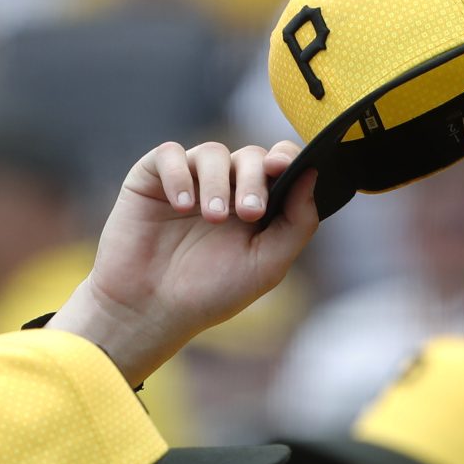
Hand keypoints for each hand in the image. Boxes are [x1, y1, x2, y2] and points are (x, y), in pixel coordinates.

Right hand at [54, 141, 319, 382]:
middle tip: (249, 213)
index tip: (285, 168)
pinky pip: (169, 154)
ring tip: (212, 218)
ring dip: (218, 182)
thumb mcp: (266, 266)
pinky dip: (179, 175)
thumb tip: (313, 173)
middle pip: (250, 156)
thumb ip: (297, 223)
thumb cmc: (209, 294)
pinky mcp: (151, 178)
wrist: (149, 311)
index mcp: (256, 205)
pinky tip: (181, 205)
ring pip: (212, 153)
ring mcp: (188, 180)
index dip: (286, 158)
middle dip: (254, 179)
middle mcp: (225, 187)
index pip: (279, 164)